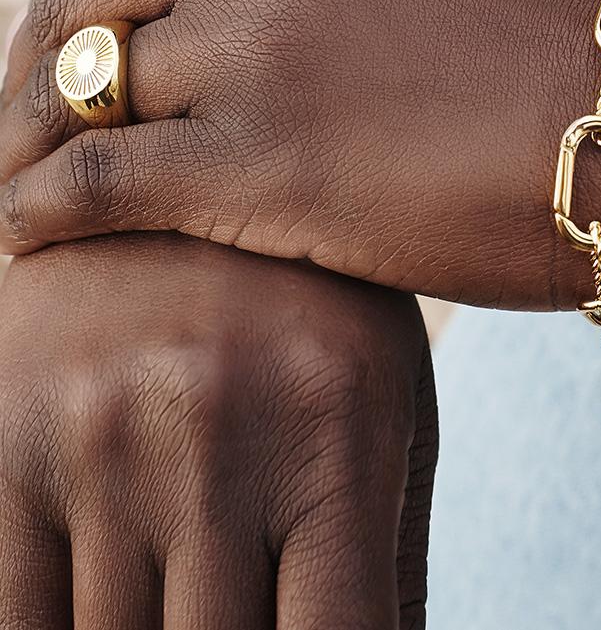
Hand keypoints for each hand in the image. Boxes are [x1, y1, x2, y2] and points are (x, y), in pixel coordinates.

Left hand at [0, 0, 600, 308]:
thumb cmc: (558, 18)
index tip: (83, 37)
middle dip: (38, 58)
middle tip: (32, 115)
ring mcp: (252, 46)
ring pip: (70, 89)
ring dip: (28, 138)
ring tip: (20, 177)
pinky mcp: (256, 166)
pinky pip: (93, 183)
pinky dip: (39, 210)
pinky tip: (25, 235)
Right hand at [0, 232, 436, 627]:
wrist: (172, 191)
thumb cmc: (308, 316)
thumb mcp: (382, 401)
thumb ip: (385, 546)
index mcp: (336, 426)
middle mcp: (215, 432)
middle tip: (236, 603)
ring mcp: (97, 439)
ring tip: (185, 581)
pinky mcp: (2, 440)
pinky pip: (15, 618)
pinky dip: (60, 628)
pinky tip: (109, 592)